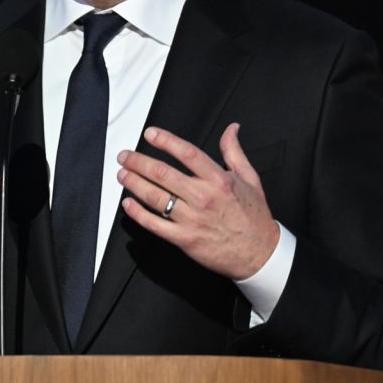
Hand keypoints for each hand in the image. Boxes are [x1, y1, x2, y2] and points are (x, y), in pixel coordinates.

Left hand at [117, 123, 279, 280]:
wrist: (259, 253)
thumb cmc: (253, 217)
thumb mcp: (249, 178)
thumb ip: (234, 152)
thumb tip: (231, 129)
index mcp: (218, 180)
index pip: (187, 153)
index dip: (165, 141)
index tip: (150, 134)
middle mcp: (203, 197)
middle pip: (163, 173)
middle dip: (139, 162)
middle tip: (125, 156)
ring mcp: (192, 219)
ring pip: (155, 197)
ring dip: (134, 183)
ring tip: (123, 174)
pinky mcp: (184, 239)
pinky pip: (155, 224)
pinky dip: (138, 214)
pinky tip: (128, 204)